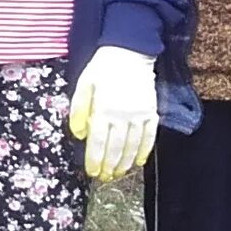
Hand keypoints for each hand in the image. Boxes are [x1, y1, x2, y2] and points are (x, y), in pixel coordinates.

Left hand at [71, 45, 159, 181]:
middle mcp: (123, 115)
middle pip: (115, 148)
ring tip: (118, 174)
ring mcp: (140, 115)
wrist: (130, 52)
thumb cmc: (103, 68)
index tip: (92, 172)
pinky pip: (149, 136)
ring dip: (125, 163)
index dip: (95, 160)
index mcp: (104, 109)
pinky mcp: (152, 112)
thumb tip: (80, 135)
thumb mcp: (83, 85)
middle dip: (109, 166)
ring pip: (132, 146)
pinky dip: (144, 151)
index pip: (98, 142)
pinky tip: (138, 162)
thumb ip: (78, 110)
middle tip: (104, 178)